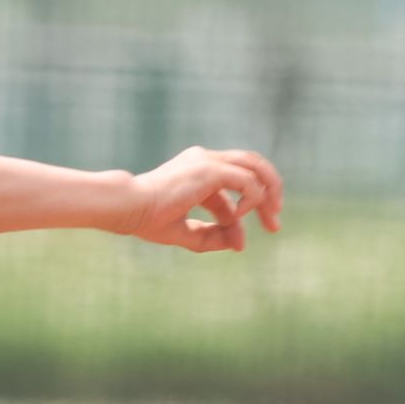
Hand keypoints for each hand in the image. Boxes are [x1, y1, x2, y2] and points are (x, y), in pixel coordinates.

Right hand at [123, 146, 282, 251]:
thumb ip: (211, 236)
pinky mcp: (210, 169)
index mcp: (196, 170)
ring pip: (255, 166)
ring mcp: (208, 160)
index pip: (233, 185)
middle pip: (251, 166)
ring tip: (273, 216)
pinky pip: (246, 181)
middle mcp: (204, 159)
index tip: (245, 240)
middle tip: (275, 222)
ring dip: (269, 191)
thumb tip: (239, 244)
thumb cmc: (147, 218)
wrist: (129, 207)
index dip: (245, 211)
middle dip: (269, 192)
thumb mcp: (185, 231)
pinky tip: (240, 217)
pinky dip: (251, 200)